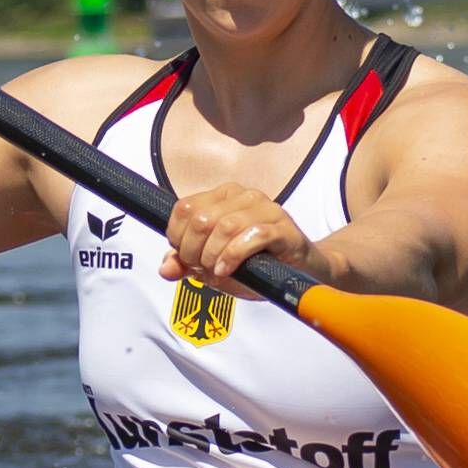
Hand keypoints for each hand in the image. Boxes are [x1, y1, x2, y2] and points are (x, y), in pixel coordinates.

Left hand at [162, 182, 314, 295]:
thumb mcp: (215, 265)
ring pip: (224, 227)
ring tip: (216, 272)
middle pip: (200, 219)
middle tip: (201, 270)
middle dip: (193, 252)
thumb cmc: (258, 263)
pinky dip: (233, 256)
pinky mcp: (283, 227)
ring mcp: (265, 209)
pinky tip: (228, 269)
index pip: (183, 208)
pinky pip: (252, 236)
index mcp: (223, 196)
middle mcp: (243, 196)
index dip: (177, 238)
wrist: (302, 269)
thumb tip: (165, 269)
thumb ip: (188, 265)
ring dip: (213, 256)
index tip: (187, 259)